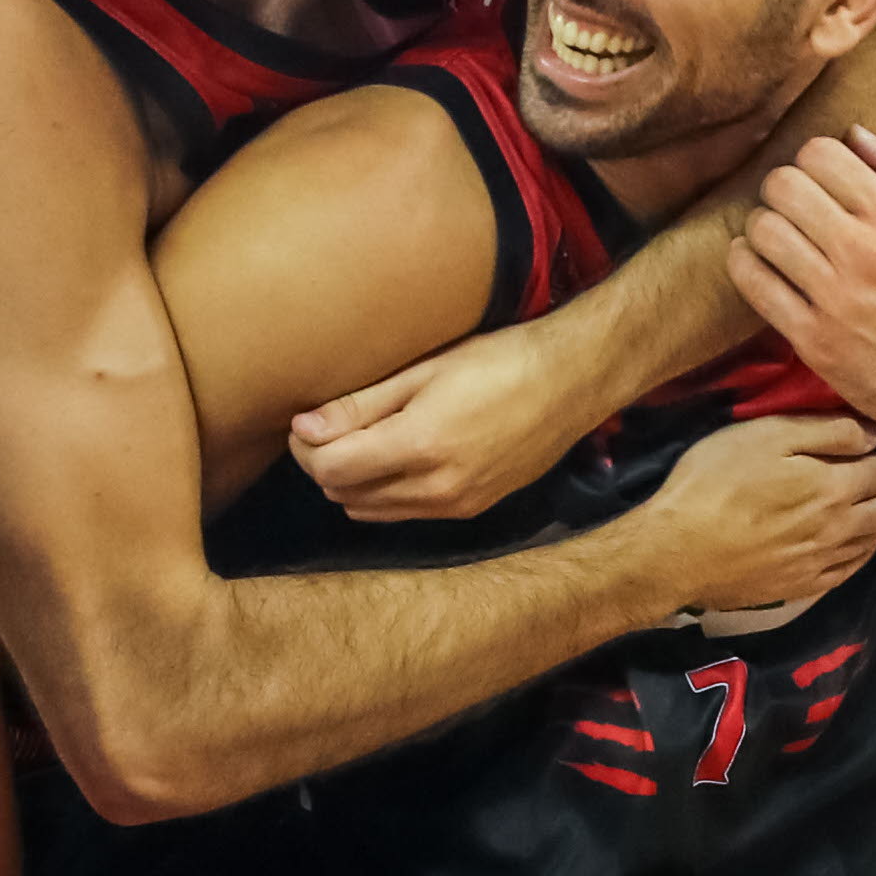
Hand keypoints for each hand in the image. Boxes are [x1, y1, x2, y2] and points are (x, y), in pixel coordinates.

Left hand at [288, 319, 596, 523]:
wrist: (571, 383)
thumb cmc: (498, 361)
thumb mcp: (424, 371)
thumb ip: (360, 404)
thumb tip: (304, 428)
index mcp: (420, 446)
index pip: (329, 469)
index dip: (306, 447)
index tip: (306, 421)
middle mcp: (436, 487)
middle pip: (344, 494)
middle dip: (325, 463)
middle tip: (330, 426)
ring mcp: (455, 505)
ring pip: (370, 511)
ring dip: (353, 482)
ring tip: (364, 439)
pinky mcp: (470, 510)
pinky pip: (404, 513)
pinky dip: (385, 492)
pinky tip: (398, 455)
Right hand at [624, 413, 875, 613]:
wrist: (675, 553)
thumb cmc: (714, 483)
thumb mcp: (765, 436)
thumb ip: (825, 432)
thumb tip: (874, 434)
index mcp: (836, 486)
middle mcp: (842, 527)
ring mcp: (824, 561)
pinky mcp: (804, 585)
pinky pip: (852, 566)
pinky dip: (869, 549)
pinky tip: (868, 541)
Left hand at [726, 131, 875, 449]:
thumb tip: (856, 133)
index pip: (821, 153)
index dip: (814, 160)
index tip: (823, 180)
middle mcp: (865, 253)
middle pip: (782, 185)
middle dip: (783, 188)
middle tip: (795, 206)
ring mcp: (835, 298)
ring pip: (762, 230)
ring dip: (763, 226)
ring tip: (780, 236)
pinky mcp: (812, 338)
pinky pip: (752, 282)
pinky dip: (745, 264)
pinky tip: (760, 263)